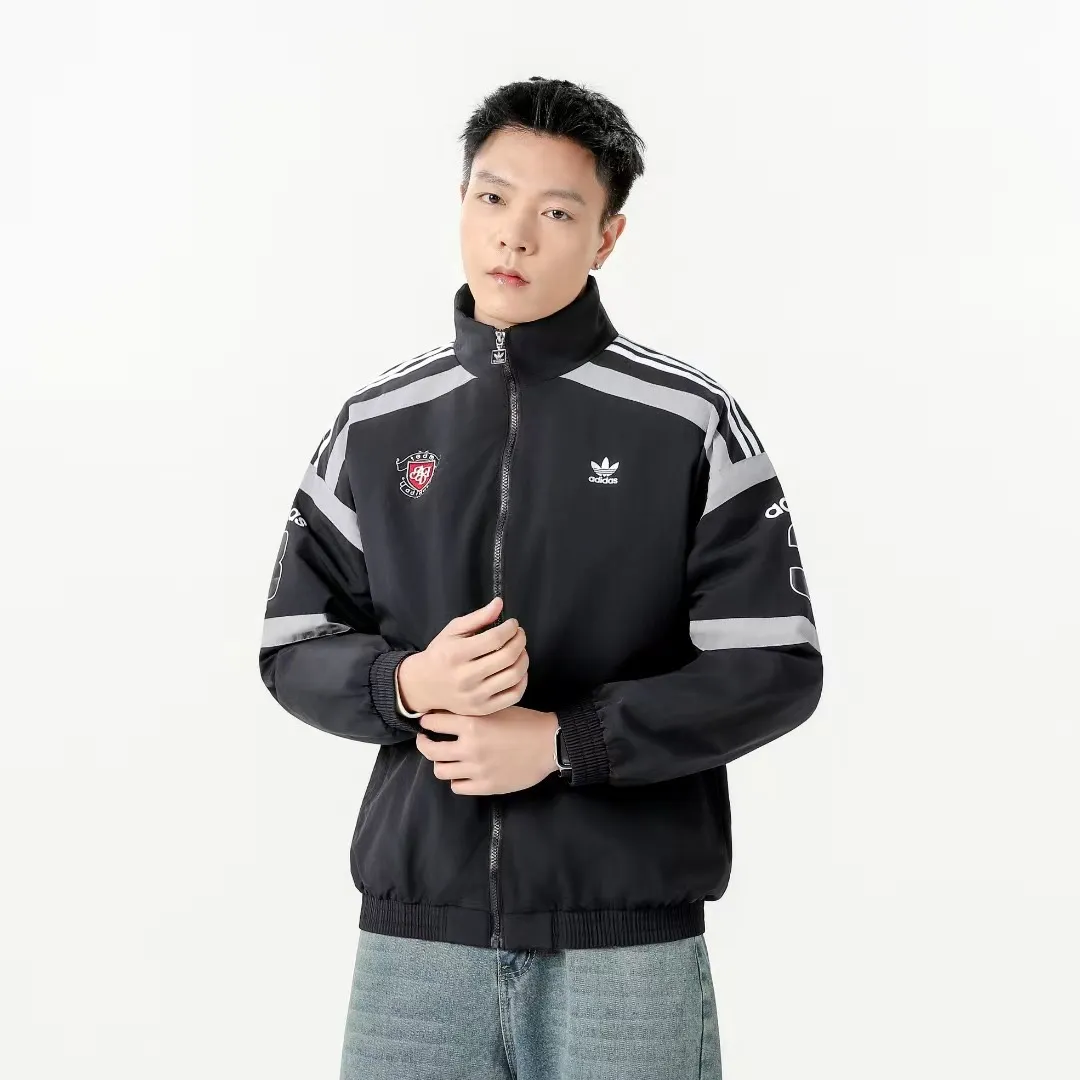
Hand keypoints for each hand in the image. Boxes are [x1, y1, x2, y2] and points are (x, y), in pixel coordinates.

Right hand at [397, 596, 528, 715]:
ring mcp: (475, 696)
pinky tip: (518, 669)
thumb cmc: (441, 654)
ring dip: (523, 658)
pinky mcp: (483, 709)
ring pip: (514, 675)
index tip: (513, 624)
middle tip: (519, 634)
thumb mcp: (452, 630)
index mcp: (455, 655)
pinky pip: (514, 695)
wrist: (424, 685)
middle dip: (520, 640)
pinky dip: (523, 680)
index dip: (510, 629)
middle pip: (507, 657)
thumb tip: (499, 604)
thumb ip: (477, 617)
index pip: (494, 639)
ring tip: (519, 650)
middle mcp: (465, 678)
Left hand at [414, 706, 558, 794]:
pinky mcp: (486, 786)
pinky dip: (457, 779)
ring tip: (446, 758)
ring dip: (441, 763)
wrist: (549, 744)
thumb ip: (471, 713)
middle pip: (430, 750)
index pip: (433, 722)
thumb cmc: (524, 722)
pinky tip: (463, 772)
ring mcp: (477, 769)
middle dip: (425, 743)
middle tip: (426, 740)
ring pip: (440, 771)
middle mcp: (470, 748)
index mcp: (472, 724)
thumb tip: (445, 713)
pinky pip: (457, 787)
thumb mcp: (496, 709)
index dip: (427, 721)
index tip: (427, 721)